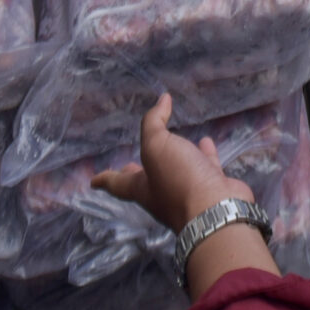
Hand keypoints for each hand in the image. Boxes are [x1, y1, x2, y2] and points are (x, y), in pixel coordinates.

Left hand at [94, 93, 252, 233]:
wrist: (216, 209)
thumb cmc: (178, 180)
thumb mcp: (157, 147)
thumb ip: (154, 123)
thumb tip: (162, 100)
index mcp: (142, 188)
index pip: (117, 182)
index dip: (105, 178)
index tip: (93, 181)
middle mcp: (162, 194)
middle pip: (145, 182)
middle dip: (136, 174)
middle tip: (129, 166)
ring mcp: (187, 194)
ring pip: (176, 174)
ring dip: (173, 161)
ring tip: (173, 147)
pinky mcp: (211, 188)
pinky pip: (205, 166)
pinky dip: (204, 154)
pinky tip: (206, 143)